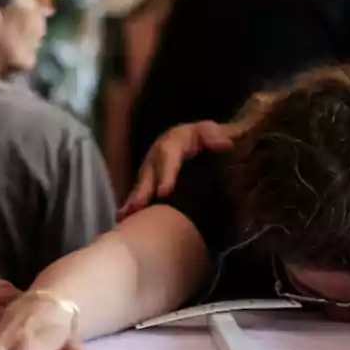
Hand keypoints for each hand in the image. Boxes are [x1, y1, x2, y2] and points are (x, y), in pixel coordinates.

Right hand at [118, 120, 244, 219]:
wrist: (203, 139)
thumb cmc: (210, 137)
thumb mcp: (214, 131)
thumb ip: (216, 135)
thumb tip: (225, 144)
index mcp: (175, 140)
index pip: (170, 155)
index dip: (166, 173)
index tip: (164, 191)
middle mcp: (159, 154)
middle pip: (150, 171)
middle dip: (143, 189)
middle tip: (137, 206)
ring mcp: (153, 167)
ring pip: (142, 183)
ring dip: (134, 199)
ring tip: (125, 215)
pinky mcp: (151, 179)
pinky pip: (141, 191)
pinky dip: (133, 204)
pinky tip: (124, 218)